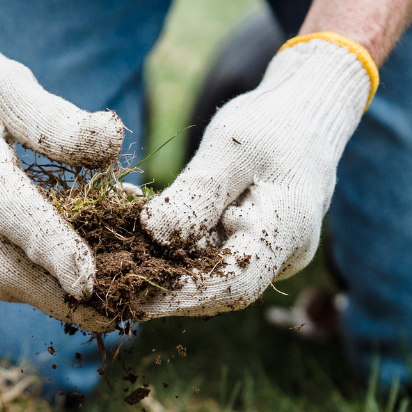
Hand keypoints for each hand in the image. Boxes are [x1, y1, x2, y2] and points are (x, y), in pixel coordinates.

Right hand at [0, 1, 125, 331]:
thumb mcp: (12, 86)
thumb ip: (58, 119)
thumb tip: (113, 142)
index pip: (10, 214)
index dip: (51, 250)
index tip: (89, 283)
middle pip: (2, 269)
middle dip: (56, 299)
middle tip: (112, 315)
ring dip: (50, 299)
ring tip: (104, 307)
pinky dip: (37, 282)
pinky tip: (76, 284)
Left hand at [138, 33, 376, 317]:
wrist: (303, 113)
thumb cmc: (274, 123)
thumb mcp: (232, 147)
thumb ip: (196, 192)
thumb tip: (152, 234)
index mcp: (287, 232)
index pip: (235, 285)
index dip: (184, 299)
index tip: (136, 299)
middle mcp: (279, 254)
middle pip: (216, 286)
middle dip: (162, 283)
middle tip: (109, 278)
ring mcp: (263, 252)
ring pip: (206, 270)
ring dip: (159, 260)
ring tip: (111, 246)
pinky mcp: (243, 242)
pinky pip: (204, 251)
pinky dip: (169, 241)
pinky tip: (131, 221)